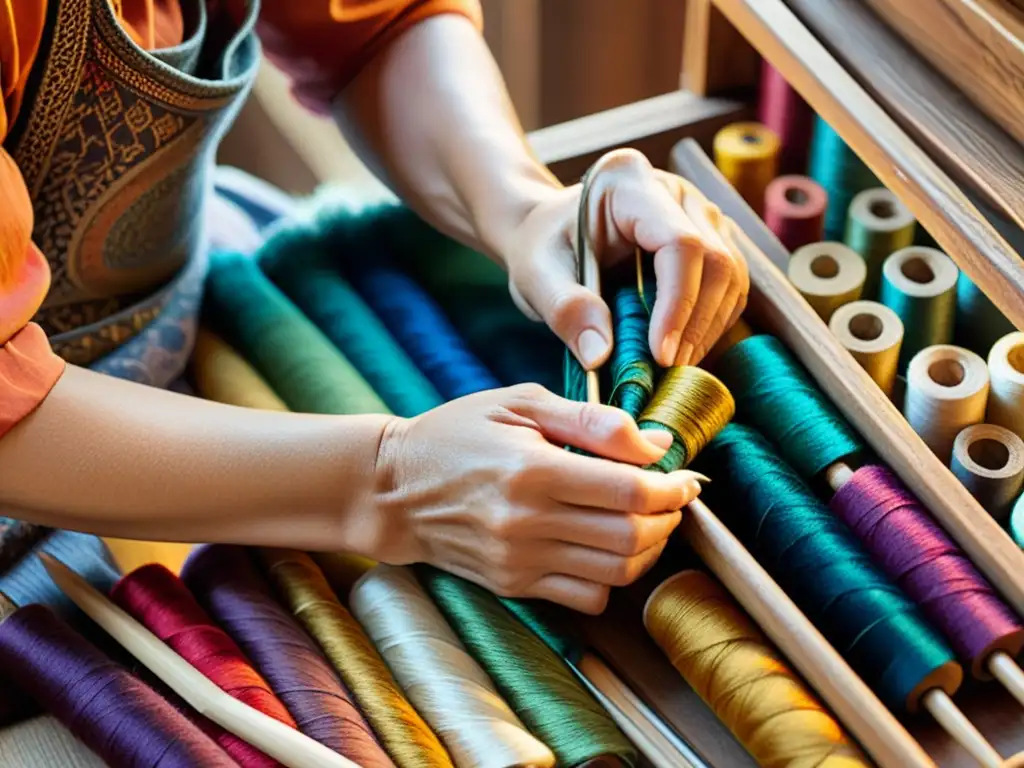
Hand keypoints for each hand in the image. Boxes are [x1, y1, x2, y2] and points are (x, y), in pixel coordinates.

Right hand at [368, 383, 703, 613]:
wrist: (393, 489)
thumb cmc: (457, 433)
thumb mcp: (520, 403)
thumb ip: (591, 421)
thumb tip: (655, 443)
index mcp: (533, 469)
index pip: (630, 491)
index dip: (672, 486)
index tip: (684, 476)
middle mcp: (527, 522)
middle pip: (631, 536)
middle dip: (668, 518)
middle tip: (673, 497)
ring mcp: (519, 560)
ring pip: (616, 572)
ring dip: (648, 549)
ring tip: (647, 521)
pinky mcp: (513, 584)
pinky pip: (585, 597)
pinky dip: (611, 578)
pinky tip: (606, 548)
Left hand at [503, 149, 748, 368]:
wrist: (546, 235)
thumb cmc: (540, 248)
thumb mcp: (535, 276)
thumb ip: (564, 309)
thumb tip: (599, 356)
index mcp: (629, 182)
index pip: (679, 242)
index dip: (678, 302)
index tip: (659, 354)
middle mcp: (674, 191)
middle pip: (716, 259)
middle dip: (696, 323)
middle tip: (667, 369)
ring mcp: (698, 213)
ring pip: (731, 275)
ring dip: (708, 328)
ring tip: (672, 366)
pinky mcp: (708, 240)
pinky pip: (728, 286)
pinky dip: (710, 324)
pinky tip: (681, 350)